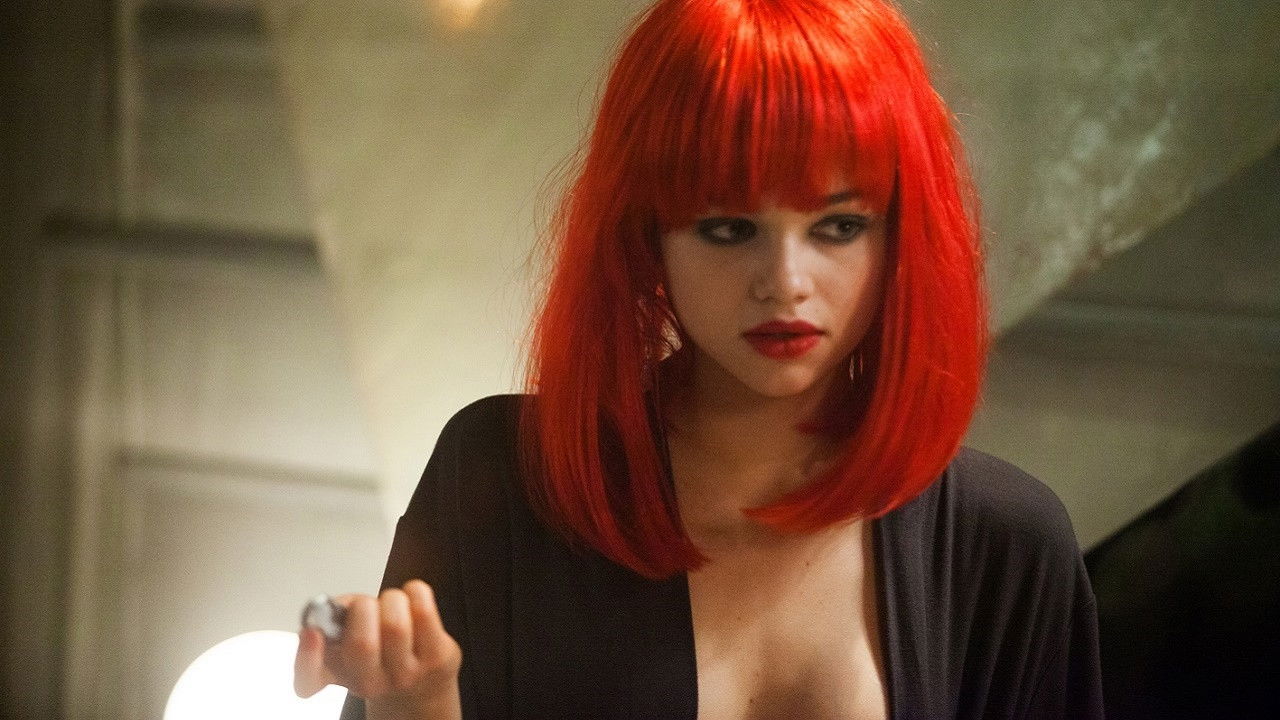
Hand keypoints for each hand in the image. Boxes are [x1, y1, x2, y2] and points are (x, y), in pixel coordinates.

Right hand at [294, 579, 462, 718]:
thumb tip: (331, 604)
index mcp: (339, 675)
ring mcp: (406, 673)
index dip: (307, 655)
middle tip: (365, 608)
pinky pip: (424, 611)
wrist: (420, 683)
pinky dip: (416, 592)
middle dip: (361, 608)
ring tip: (393, 606)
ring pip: (395, 624)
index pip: (309, 680)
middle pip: (361, 643)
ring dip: (391, 600)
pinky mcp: (437, 657)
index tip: (313, 633)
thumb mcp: (346, 642)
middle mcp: (370, 682)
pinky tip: (413, 600)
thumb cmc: (380, 656)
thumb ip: (329, 620)